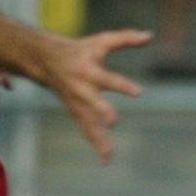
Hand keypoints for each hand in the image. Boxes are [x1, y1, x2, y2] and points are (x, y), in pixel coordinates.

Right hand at [40, 28, 150, 161]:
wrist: (45, 60)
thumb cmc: (80, 50)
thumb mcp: (102, 41)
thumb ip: (126, 38)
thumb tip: (151, 35)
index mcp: (89, 70)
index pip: (108, 79)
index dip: (122, 85)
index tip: (138, 93)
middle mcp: (81, 89)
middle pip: (92, 102)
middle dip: (101, 111)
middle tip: (113, 121)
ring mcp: (77, 103)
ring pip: (87, 122)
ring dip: (97, 138)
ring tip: (109, 155)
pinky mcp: (75, 112)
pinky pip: (86, 130)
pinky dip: (95, 144)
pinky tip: (106, 159)